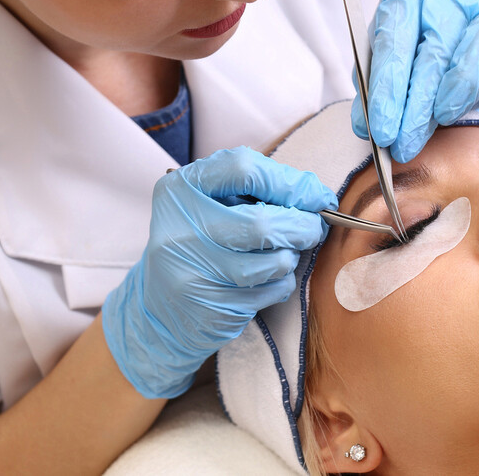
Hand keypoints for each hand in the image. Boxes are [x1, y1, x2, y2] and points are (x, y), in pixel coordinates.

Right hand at [102, 147, 336, 397]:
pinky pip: (269, 291)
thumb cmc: (202, 243)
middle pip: (262, 223)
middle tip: (313, 228)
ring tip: (286, 255)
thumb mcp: (214, 205)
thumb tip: (317, 195)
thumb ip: (258, 191)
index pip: (243, 168)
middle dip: (302, 226)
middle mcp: (179, 228)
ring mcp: (191, 271)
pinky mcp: (208, 307)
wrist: (161, 309)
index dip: (289, 181)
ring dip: (291, 258)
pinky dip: (281, 284)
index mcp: (180, 189)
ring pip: (271, 262)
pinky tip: (269, 280)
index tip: (315, 196)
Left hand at [353, 0, 478, 162]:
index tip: (380, 130)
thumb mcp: (378, 57)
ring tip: (433, 126)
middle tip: (403, 146)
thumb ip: (372, 89)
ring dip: (451, 104)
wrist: (442, 23)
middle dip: (416, 111)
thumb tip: (368, 131)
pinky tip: (458, 110)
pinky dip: (478, 99)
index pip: (395, 40)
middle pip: (434, 56)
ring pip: (474, 64)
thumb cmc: (404, 42)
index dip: (387, 89)